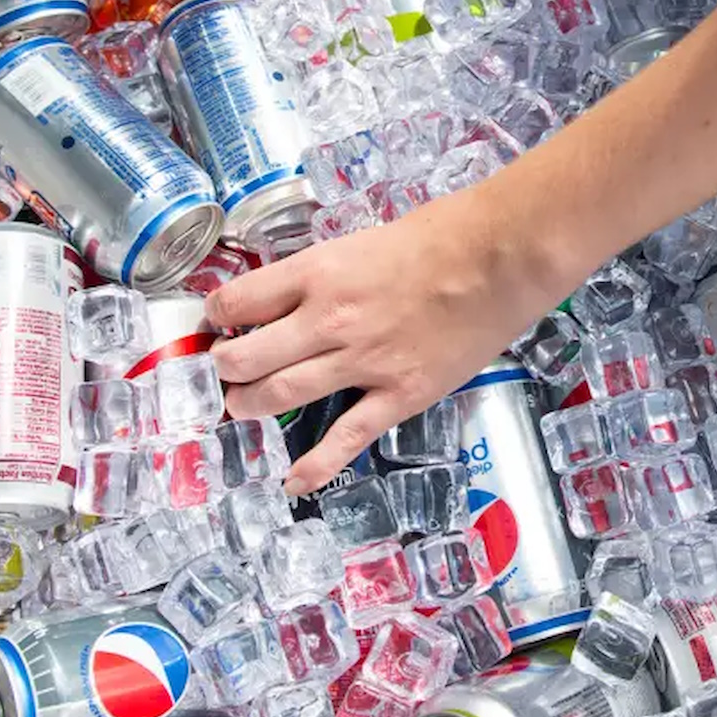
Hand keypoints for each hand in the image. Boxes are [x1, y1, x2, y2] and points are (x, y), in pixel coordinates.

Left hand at [208, 189, 563, 494]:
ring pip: (281, 394)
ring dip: (250, 406)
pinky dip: (315, 464)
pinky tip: (293, 480)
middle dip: (225, 370)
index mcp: (316, 273)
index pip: (237, 302)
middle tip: (225, 374)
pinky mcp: (398, 394)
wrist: (499, 259)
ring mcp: (362, 362)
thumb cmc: (440, 236)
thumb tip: (296, 294)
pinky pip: (346, 437)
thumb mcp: (362, 241)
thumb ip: (326, 272)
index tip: (217, 326)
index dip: (217, 317)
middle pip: (247, 357)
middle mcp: (327, 320)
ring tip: (241, 407)